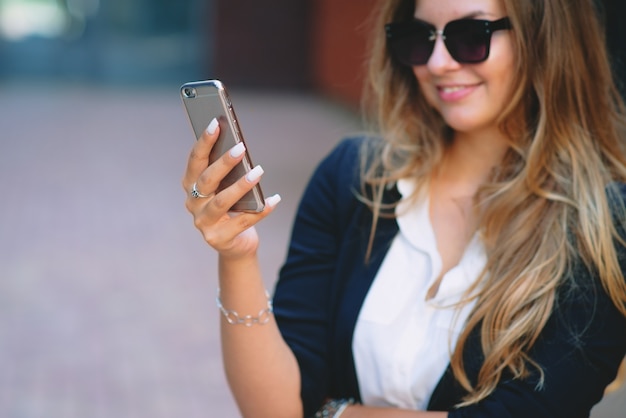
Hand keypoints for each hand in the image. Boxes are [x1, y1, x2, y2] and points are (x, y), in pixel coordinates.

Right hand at [182, 118, 280, 258]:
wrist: (235, 245)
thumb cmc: (232, 207)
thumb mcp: (227, 187)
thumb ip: (228, 171)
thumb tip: (240, 148)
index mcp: (191, 185)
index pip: (195, 160)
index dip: (204, 142)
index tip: (215, 123)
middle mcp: (193, 203)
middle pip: (206, 180)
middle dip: (224, 162)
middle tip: (242, 147)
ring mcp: (203, 223)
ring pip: (221, 202)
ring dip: (241, 185)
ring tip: (258, 171)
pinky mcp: (218, 239)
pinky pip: (242, 222)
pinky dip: (261, 210)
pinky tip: (275, 199)